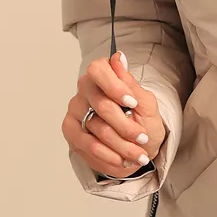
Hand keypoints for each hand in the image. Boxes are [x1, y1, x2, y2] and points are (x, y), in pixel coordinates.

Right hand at [62, 51, 165, 178]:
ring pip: (98, 130)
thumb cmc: (143, 121)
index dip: (115, 86)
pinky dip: (110, 156)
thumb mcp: (146, 103)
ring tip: (139, 154)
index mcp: (103, 76)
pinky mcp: (71, 132)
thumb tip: (117, 56)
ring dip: (122, 146)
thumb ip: (130, 83)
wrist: (138, 146)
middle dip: (127, 127)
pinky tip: (123, 160)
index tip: (132, 103)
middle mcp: (85, 91)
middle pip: (102, 106)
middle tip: (143, 138)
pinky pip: (89, 146)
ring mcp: (75, 112)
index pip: (98, 69)